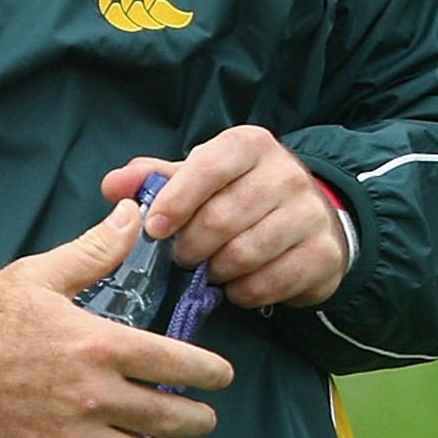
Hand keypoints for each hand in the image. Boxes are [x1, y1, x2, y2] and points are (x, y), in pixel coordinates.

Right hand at [0, 200, 233, 437]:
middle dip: (197, 420)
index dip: (210, 373)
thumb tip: (134, 215)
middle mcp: (94, 396)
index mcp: (99, 345)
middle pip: (169, 417)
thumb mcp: (40, 274)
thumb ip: (95, 250)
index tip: (221, 377)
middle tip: (204, 418)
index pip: (178, 364)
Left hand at [105, 125, 351, 311]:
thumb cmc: (240, 195)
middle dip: (191, 247)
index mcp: (249, 145)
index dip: (176, 200)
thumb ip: (155, 180)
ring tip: (212, 269)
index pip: (207, 167)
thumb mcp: (200, 177)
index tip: (156, 228)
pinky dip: (244, 292)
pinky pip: (269, 283)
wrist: (310, 217)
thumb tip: (114, 186)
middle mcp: (286, 173)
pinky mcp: (323, 253)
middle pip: (221, 219)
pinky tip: (238, 285)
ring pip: (244, 254)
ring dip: (217, 272)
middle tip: (183, 257)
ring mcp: (310, 213)